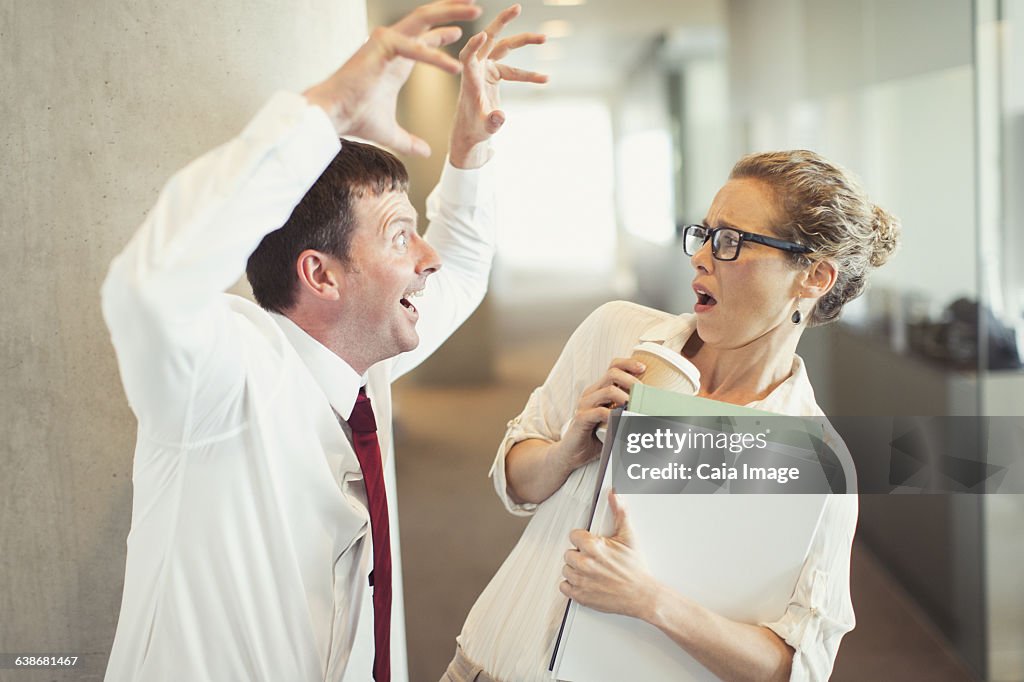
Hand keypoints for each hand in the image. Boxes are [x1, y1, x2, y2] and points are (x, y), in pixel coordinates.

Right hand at [303, 0, 482, 156]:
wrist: (333, 116)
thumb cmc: (355, 119)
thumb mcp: (391, 133)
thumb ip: (409, 141)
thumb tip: (426, 152)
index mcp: (397, 59)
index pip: (424, 37)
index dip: (443, 32)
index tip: (461, 31)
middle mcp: (392, 44)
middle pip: (426, 19)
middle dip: (452, 10)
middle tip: (477, 7)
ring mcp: (385, 40)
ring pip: (422, 19)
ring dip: (450, 14)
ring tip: (475, 10)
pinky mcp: (380, 45)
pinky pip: (413, 47)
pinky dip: (434, 56)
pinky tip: (453, 67)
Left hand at [449, 4, 547, 167]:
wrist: (470, 131)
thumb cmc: (473, 129)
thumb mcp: (484, 128)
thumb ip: (492, 122)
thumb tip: (501, 117)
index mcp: (469, 79)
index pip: (468, 57)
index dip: (473, 46)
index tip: (481, 36)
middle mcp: (477, 69)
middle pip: (488, 40)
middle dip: (502, 23)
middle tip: (517, 8)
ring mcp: (485, 69)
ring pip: (504, 48)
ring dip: (523, 41)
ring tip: (544, 38)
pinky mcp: (493, 73)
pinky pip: (513, 69)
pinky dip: (528, 74)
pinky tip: (545, 79)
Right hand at [551, 357, 645, 474]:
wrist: (572, 453)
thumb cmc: (595, 437)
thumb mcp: (614, 420)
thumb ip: (627, 412)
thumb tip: (652, 410)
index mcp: (599, 390)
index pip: (613, 367)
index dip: (628, 364)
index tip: (643, 369)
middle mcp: (591, 394)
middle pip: (612, 373)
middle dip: (631, 380)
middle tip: (642, 392)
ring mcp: (585, 405)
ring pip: (607, 390)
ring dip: (625, 397)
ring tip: (634, 407)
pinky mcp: (581, 418)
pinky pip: (599, 412)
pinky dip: (613, 415)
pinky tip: (621, 420)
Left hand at [560, 490, 660, 619]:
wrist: (642, 595)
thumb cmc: (635, 569)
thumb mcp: (628, 536)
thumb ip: (620, 512)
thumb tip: (614, 494)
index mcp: (593, 547)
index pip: (573, 536)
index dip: (583, 539)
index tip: (592, 543)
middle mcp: (584, 564)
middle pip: (568, 553)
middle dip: (580, 554)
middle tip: (594, 558)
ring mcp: (581, 581)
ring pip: (566, 569)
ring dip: (576, 569)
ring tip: (592, 570)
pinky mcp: (581, 596)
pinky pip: (564, 587)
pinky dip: (572, 585)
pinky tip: (585, 581)